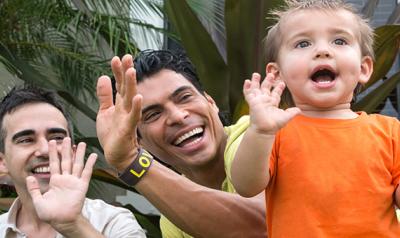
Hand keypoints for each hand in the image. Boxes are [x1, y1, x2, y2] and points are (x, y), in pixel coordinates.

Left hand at [26, 137, 96, 227]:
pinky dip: (90, 164)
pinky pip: (87, 173)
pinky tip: (93, 155)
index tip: (53, 142)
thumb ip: (34, 189)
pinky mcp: (82, 185)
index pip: (54, 164)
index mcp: (55, 181)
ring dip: (78, 154)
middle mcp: (65, 179)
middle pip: (66, 161)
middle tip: (66, 138)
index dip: (53, 153)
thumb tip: (30, 177)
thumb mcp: (38, 200)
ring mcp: (74, 181)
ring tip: (80, 143)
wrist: (62, 221)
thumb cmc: (50, 213)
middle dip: (65, 149)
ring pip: (77, 164)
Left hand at [96, 55, 141, 170]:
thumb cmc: (112, 134)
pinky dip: (136, 107)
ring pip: (130, 98)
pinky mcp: (128, 129)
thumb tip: (103, 77)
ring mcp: (128, 117)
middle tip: (127, 57)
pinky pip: (134, 116)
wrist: (118, 155)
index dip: (118, 71)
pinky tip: (138, 97)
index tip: (117, 58)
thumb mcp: (104, 112)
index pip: (119, 84)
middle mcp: (125, 108)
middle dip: (126, 72)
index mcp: (119, 103)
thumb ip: (104, 95)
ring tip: (131, 71)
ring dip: (132, 85)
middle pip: (126, 87)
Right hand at [243, 73, 299, 134]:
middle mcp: (265, 100)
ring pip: (256, 89)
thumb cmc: (274, 125)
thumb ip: (292, 112)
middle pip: (265, 88)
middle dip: (268, 81)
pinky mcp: (252, 102)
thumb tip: (299, 110)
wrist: (265, 129)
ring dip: (255, 81)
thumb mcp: (286, 117)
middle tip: (271, 74)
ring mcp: (258, 100)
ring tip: (256, 74)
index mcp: (272, 102)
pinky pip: (248, 93)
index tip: (282, 82)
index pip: (275, 93)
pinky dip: (247, 87)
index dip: (278, 87)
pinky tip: (247, 81)